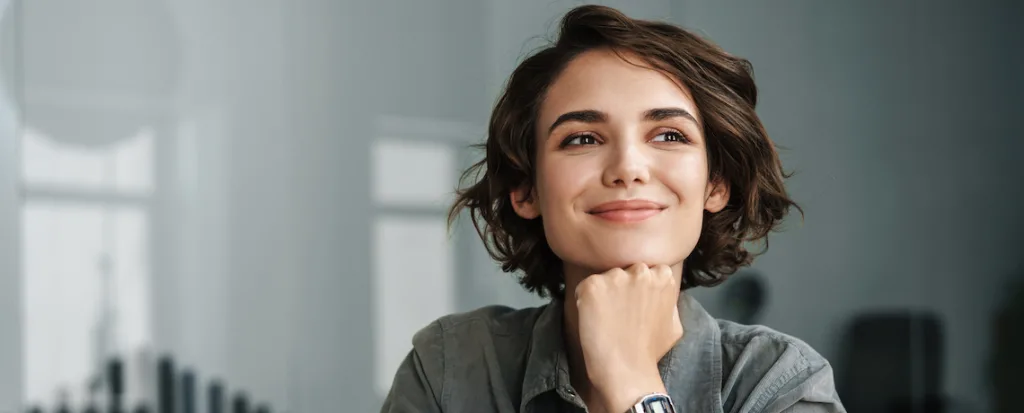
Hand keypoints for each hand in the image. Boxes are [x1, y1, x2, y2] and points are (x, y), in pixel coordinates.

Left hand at [574, 263, 682, 412]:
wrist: (627, 371)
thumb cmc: (649, 352)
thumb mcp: (674, 323)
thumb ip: (668, 301)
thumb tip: (662, 293)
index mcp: (663, 277)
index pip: (646, 270)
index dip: (637, 287)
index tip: (634, 304)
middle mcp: (640, 271)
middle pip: (624, 270)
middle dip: (620, 286)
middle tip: (618, 311)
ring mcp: (615, 277)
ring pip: (605, 278)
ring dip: (603, 293)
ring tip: (606, 319)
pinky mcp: (592, 287)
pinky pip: (585, 287)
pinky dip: (584, 301)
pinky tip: (593, 319)